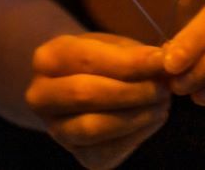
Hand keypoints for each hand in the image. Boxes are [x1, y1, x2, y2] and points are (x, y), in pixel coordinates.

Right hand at [25, 32, 170, 168]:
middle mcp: (40, 97)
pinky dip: (137, 135)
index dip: (128, 62)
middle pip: (85, 95)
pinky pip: (107, 152)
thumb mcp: (113, 46)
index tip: (161, 60)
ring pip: (93, 128)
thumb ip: (134, 54)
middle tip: (163, 86)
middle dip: (131, 91)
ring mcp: (57, 131)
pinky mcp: (79, 157)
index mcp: (47, 60)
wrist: (81, 91)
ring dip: (136, 116)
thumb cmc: (102, 61)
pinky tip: (153, 118)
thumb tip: (163, 62)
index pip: (88, 60)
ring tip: (162, 103)